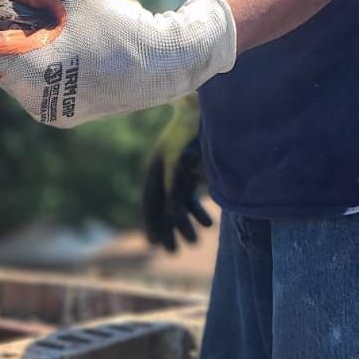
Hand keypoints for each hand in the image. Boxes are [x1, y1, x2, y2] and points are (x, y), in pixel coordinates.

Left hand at [0, 0, 235, 127]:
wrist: (167, 67)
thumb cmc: (121, 27)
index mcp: (34, 72)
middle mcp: (34, 100)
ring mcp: (47, 111)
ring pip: (12, 68)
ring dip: (12, 40)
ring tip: (38, 15)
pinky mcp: (60, 113)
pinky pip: (31, 79)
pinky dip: (31, 55)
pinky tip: (51, 35)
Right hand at [143, 136, 212, 251]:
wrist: (205, 105)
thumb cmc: (194, 128)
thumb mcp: (184, 154)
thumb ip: (177, 183)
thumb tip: (173, 212)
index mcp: (157, 167)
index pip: (151, 202)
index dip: (152, 224)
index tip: (154, 244)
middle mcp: (163, 170)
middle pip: (162, 206)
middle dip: (168, 230)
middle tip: (172, 253)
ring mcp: (177, 170)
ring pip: (177, 203)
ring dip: (185, 223)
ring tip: (195, 242)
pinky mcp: (190, 169)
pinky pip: (190, 194)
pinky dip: (197, 209)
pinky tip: (208, 223)